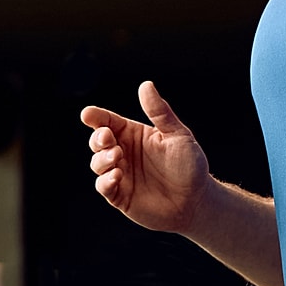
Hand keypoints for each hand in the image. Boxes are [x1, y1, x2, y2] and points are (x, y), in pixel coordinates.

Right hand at [81, 81, 214, 233]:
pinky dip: (105, 181)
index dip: (96, 116)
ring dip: (102, 159)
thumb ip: (160, 112)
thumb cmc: (189, 165)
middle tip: (107, 138)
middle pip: (98, 141)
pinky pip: (104, 187)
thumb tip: (146, 85)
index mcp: (133, 134)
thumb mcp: (178, 135)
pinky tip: (116, 176)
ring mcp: (120, 174)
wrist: (197, 201)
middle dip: (97, 137)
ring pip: (97, 163)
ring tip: (117, 156)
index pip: (109, 121)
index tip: (88, 114)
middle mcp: (123, 153)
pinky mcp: (120, 196)